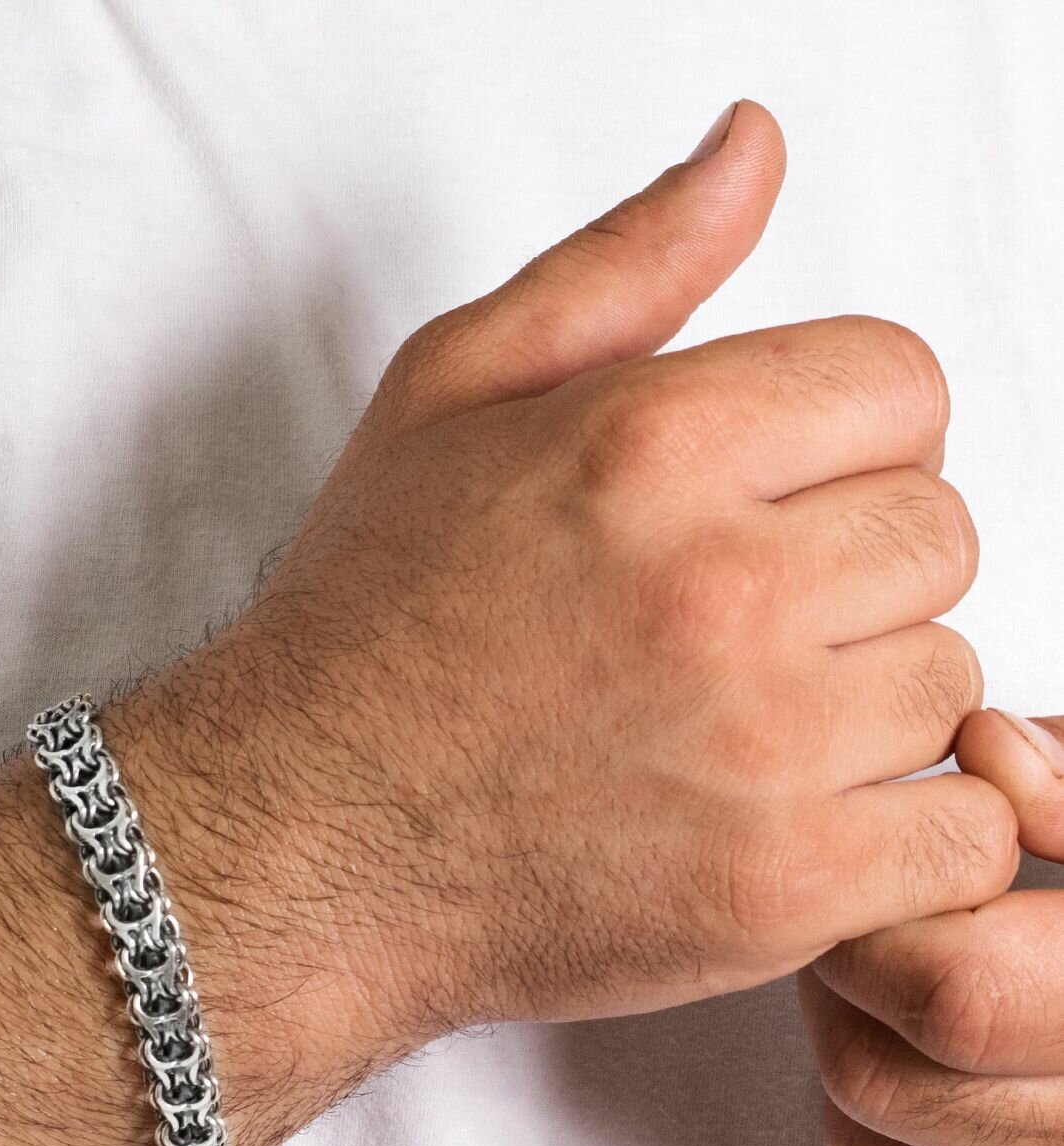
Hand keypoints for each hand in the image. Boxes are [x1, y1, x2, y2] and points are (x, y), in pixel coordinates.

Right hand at [221, 97, 1015, 1033]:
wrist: (294, 841)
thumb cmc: (362, 632)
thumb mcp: (447, 400)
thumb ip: (621, 266)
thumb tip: (754, 148)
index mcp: (650, 446)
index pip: (903, 387)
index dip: (839, 445)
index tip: (764, 506)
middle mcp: (719, 590)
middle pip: (941, 533)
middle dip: (848, 574)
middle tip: (730, 628)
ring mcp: (760, 749)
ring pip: (948, 684)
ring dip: (862, 708)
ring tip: (729, 733)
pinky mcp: (779, 888)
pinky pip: (959, 834)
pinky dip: (901, 838)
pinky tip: (785, 823)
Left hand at [800, 708, 1063, 1145]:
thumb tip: (989, 748)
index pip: (949, 986)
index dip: (887, 922)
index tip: (889, 881)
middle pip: (878, 1071)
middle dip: (847, 990)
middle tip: (875, 932)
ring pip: (868, 1144)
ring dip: (862, 1059)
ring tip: (918, 1002)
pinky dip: (901, 1143)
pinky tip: (968, 1092)